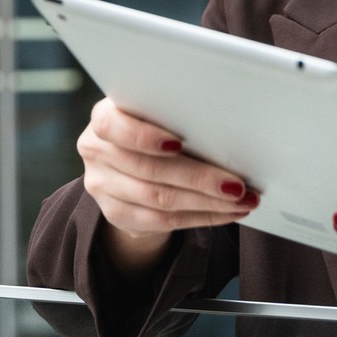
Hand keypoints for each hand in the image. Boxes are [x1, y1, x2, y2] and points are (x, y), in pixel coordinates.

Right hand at [79, 98, 258, 274]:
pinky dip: (201, 217)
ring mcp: (101, 185)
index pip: (112, 126)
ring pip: (159, 199)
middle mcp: (96, 150)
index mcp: (104, 116)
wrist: (128, 166)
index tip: (179, 143)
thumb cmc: (152, 129)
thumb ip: (175, 118)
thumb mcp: (156, 115)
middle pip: (148, 169)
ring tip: (241, 200)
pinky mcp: (114, 213)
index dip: (144, 136)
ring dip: (207, 202)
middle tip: (236, 185)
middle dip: (198, 178)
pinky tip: (227, 213)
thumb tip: (226, 133)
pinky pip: (162, 221)